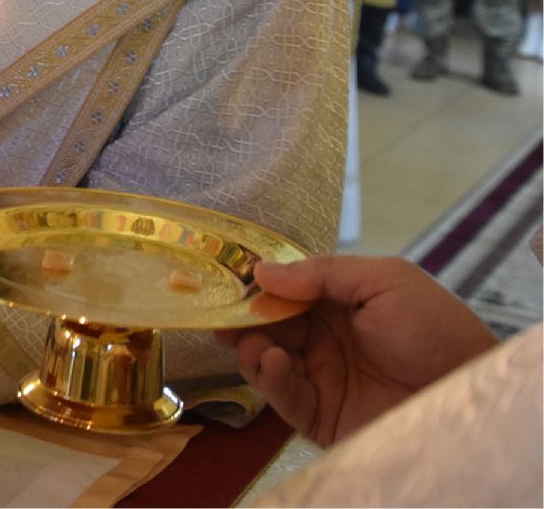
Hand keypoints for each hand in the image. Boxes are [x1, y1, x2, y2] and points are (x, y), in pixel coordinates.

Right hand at [214, 257, 495, 447]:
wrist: (467, 393)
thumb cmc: (436, 330)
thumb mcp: (387, 282)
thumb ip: (324, 273)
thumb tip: (262, 271)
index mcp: (338, 303)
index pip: (285, 290)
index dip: (257, 283)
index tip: (226, 275)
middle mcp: (323, 338)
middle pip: (267, 323)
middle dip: (242, 315)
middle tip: (219, 309)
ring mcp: (319, 377)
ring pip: (264, 358)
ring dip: (249, 345)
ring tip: (249, 339)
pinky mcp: (318, 414)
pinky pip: (281, 396)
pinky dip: (267, 377)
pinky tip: (269, 360)